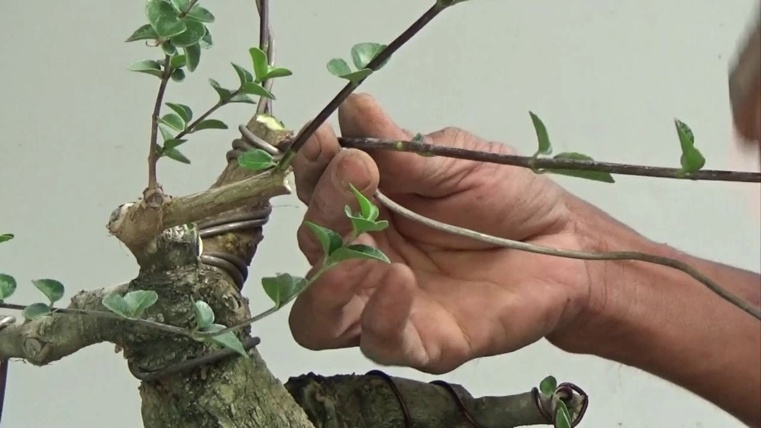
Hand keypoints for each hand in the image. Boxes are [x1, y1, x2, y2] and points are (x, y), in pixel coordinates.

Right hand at [289, 93, 605, 372]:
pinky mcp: (421, 342)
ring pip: (317, 317)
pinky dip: (380, 313)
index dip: (312, 167)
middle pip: (314, 247)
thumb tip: (354, 107)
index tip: (325, 141)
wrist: (563, 244)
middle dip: (327, 207)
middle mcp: (365, 258)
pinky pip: (381, 341)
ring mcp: (387, 305)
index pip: (317, 191)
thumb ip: (403, 148)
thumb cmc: (508, 198)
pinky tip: (398, 277)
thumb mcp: (457, 161)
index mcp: (368, 208)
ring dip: (324, 279)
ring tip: (357, 234)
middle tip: (357, 171)